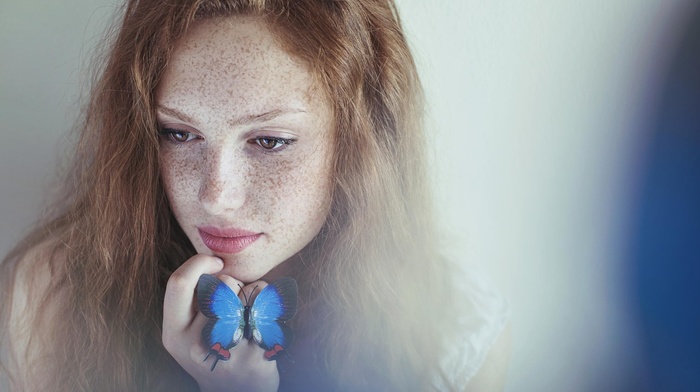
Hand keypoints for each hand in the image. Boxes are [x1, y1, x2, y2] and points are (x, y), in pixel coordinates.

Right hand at [162, 254, 279, 390]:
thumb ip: (192, 297)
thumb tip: (214, 256)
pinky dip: (272, 305)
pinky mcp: (256, 353)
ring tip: (250, 312)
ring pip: (250, 291)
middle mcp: (195, 344)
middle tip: (234, 300)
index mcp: (172, 334)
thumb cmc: (214, 349)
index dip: (199, 262)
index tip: (216, 262)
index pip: (178, 283)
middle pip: (222, 283)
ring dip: (255, 293)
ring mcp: (226, 350)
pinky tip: (266, 321)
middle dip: (234, 282)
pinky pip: (270, 306)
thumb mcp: (188, 331)